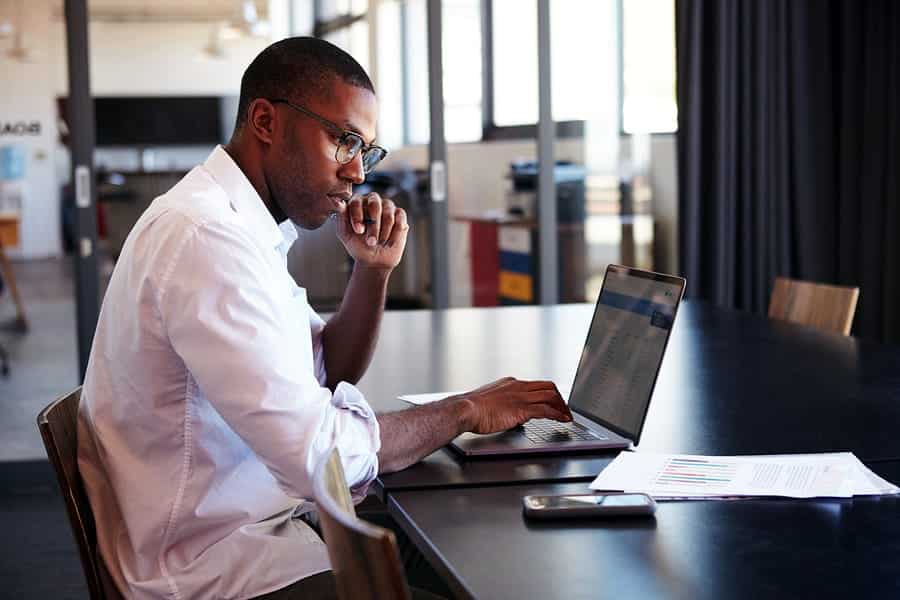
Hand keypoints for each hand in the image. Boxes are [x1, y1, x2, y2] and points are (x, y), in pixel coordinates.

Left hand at [336, 192, 408, 269]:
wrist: (374, 259)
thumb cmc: (358, 245)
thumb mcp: (345, 234)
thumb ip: (341, 217)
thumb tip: (337, 201)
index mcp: (357, 202)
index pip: (356, 202)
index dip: (357, 217)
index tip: (359, 232)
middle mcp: (373, 200)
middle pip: (375, 204)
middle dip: (373, 226)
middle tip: (370, 242)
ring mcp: (387, 206)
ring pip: (388, 214)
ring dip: (384, 233)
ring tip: (379, 243)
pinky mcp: (400, 215)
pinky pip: (400, 219)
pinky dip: (395, 233)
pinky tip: (389, 242)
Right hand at [453, 377, 571, 433]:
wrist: (466, 409)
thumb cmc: (471, 408)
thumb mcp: (489, 400)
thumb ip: (501, 403)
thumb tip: (506, 412)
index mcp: (510, 384)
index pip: (536, 384)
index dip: (548, 392)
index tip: (553, 400)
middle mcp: (518, 387)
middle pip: (548, 387)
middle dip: (559, 398)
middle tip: (564, 408)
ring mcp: (521, 397)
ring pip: (550, 396)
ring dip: (562, 406)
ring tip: (567, 415)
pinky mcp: (521, 409)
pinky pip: (546, 410)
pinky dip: (557, 414)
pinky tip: (562, 419)